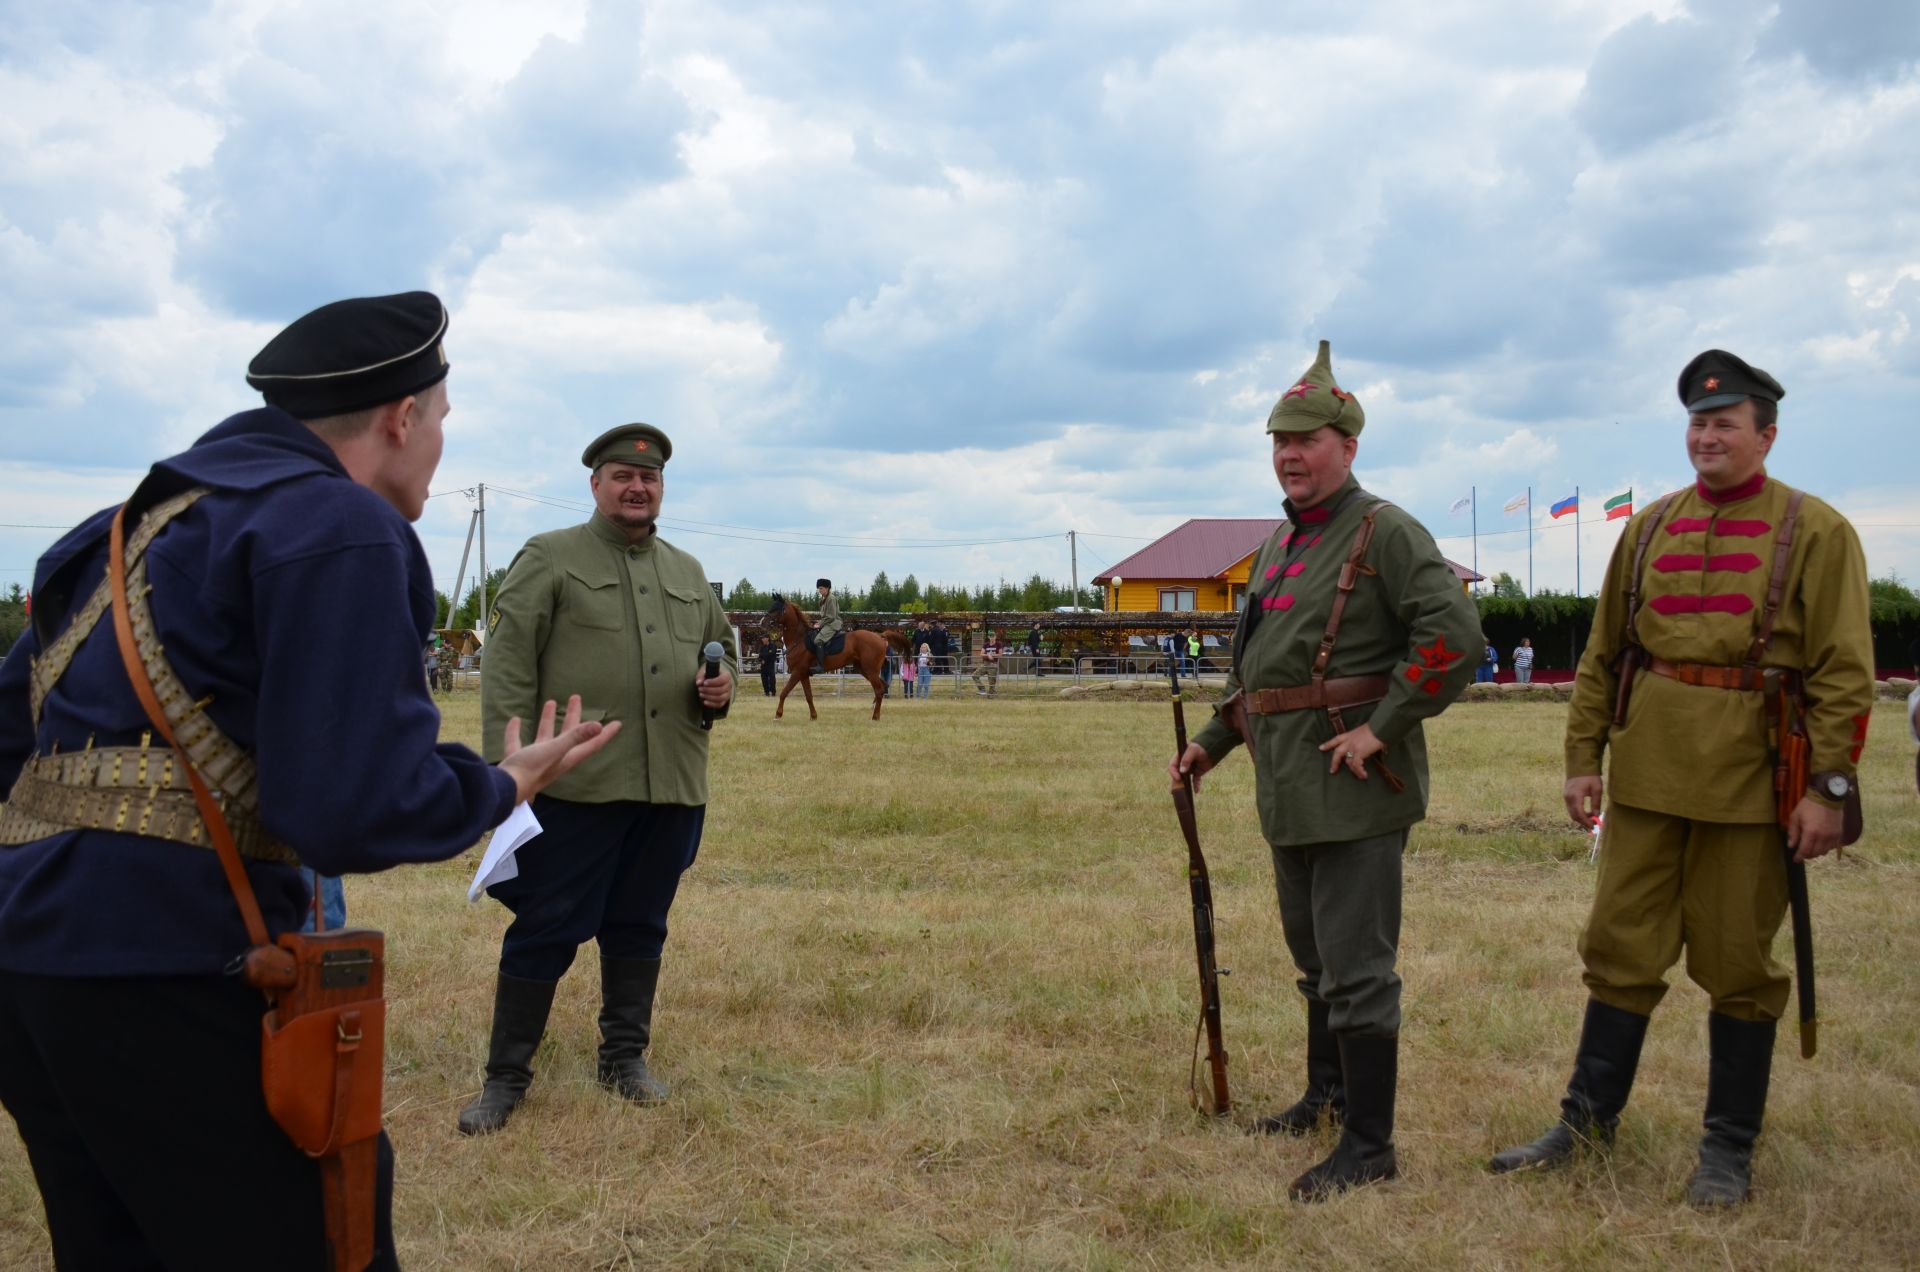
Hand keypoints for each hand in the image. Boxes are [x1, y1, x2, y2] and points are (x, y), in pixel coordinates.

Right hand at [498, 695, 620, 803]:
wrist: (504, 789)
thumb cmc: (531, 769)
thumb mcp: (555, 749)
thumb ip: (575, 737)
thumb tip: (599, 725)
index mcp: (567, 757)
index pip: (592, 744)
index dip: (606, 734)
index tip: (618, 723)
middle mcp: (555, 758)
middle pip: (569, 734)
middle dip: (573, 716)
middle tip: (576, 697)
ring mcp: (535, 760)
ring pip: (545, 736)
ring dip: (548, 720)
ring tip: (550, 702)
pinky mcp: (518, 760)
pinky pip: (517, 742)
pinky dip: (516, 732)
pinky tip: (516, 720)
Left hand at [696, 665, 732, 707]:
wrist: (714, 681)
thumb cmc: (709, 675)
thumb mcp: (704, 672)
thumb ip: (701, 676)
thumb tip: (699, 683)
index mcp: (726, 676)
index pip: (722, 680)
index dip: (713, 682)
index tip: (704, 683)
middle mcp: (729, 685)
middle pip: (721, 690)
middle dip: (709, 690)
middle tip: (700, 689)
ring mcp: (728, 694)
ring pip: (721, 698)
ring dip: (709, 697)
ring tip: (701, 694)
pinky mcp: (724, 701)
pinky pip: (719, 704)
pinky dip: (712, 704)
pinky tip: (704, 702)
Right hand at [1170, 742, 1213, 791]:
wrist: (1213, 747)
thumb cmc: (1201, 746)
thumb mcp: (1193, 750)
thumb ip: (1186, 759)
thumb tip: (1182, 771)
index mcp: (1179, 757)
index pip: (1172, 766)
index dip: (1173, 772)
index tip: (1178, 778)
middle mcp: (1183, 764)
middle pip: (1176, 774)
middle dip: (1175, 782)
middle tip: (1173, 791)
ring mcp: (1190, 769)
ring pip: (1185, 779)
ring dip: (1184, 786)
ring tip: (1183, 793)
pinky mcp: (1197, 773)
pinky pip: (1195, 780)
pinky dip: (1196, 785)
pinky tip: (1196, 791)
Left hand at [1319, 722, 1383, 779]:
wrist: (1380, 727)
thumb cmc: (1375, 727)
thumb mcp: (1363, 730)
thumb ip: (1360, 738)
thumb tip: (1365, 744)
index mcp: (1349, 735)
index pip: (1336, 739)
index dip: (1328, 744)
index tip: (1321, 748)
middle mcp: (1349, 741)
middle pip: (1337, 753)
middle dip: (1334, 762)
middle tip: (1332, 771)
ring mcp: (1353, 747)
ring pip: (1348, 762)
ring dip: (1354, 771)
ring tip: (1360, 776)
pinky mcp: (1359, 752)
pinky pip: (1356, 765)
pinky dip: (1359, 771)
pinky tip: (1364, 775)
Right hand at [1564, 776, 1602, 828]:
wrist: (1580, 766)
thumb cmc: (1590, 776)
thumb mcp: (1597, 789)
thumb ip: (1596, 803)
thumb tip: (1596, 816)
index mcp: (1575, 796)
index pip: (1579, 814)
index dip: (1586, 822)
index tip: (1594, 826)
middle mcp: (1568, 798)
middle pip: (1574, 816)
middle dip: (1583, 822)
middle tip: (1594, 824)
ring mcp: (1566, 797)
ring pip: (1572, 813)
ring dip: (1581, 818)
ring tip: (1592, 817)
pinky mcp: (1566, 796)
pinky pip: (1571, 808)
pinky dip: (1578, 813)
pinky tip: (1587, 812)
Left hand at [1786, 797, 1843, 862]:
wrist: (1827, 797)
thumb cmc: (1809, 806)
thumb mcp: (1795, 816)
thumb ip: (1793, 832)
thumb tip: (1791, 846)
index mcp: (1811, 832)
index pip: (1805, 851)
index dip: (1799, 857)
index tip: (1796, 860)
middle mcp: (1823, 837)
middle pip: (1815, 853)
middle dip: (1807, 856)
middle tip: (1802, 854)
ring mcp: (1833, 836)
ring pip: (1824, 851)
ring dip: (1816, 853)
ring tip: (1810, 850)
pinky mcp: (1839, 833)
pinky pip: (1832, 847)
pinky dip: (1825, 849)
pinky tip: (1820, 845)